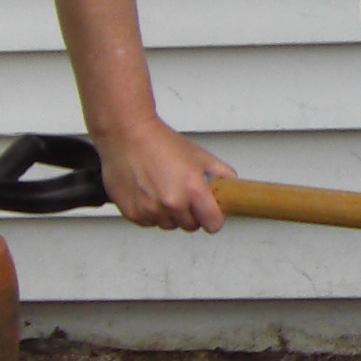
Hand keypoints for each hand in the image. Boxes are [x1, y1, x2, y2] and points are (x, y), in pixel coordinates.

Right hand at [96, 115, 230, 229]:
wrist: (128, 135)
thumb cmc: (160, 142)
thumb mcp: (199, 155)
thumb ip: (221, 174)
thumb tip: (232, 186)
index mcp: (193, 190)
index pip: (213, 224)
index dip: (213, 218)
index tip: (210, 214)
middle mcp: (172, 203)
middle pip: (191, 226)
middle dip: (191, 214)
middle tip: (184, 195)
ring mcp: (151, 210)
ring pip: (169, 225)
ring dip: (169, 214)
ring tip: (163, 190)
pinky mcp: (133, 213)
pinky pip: (149, 222)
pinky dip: (151, 213)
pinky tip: (149, 193)